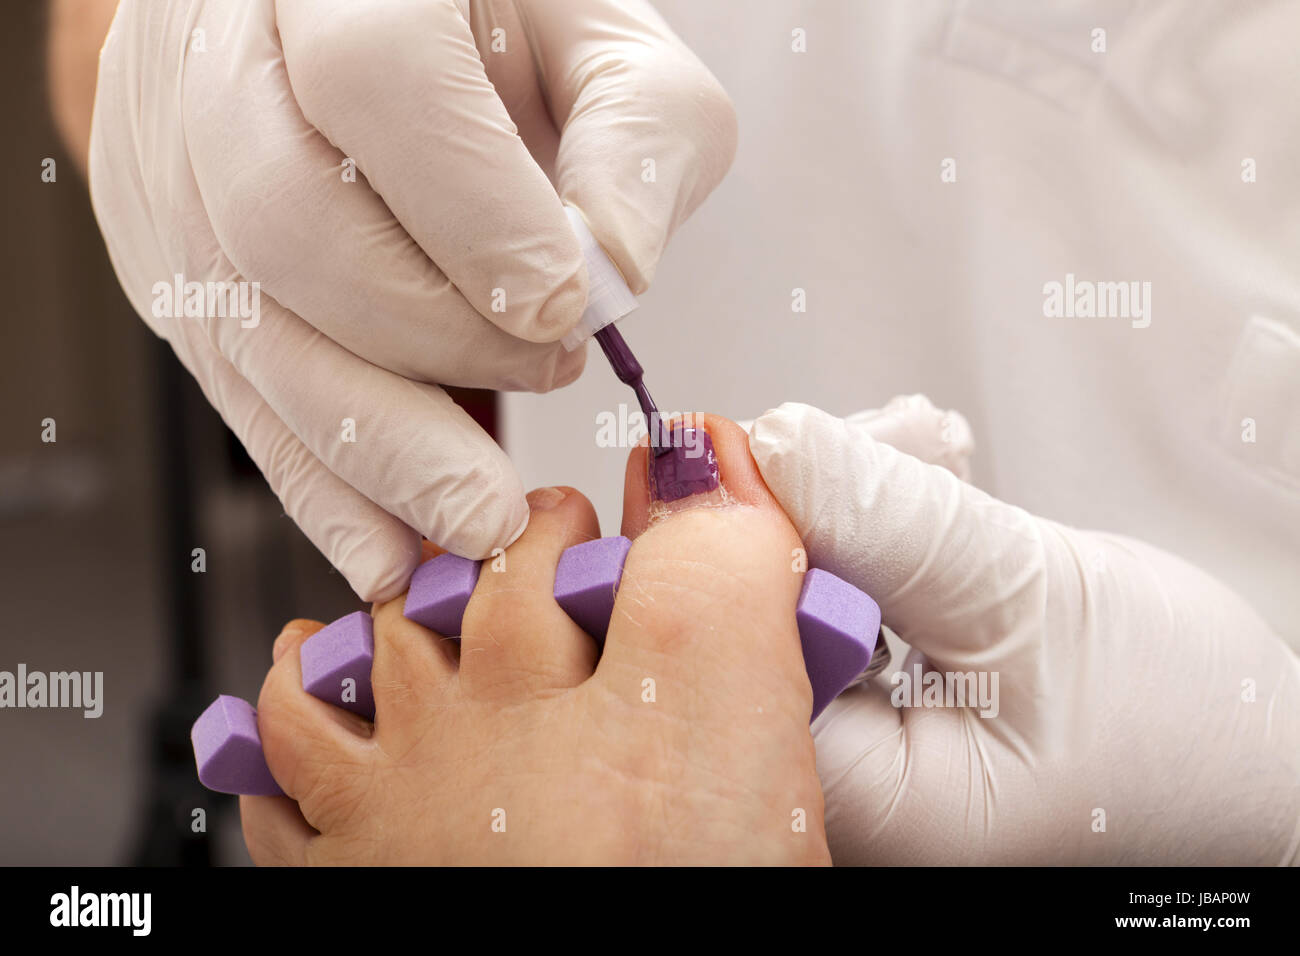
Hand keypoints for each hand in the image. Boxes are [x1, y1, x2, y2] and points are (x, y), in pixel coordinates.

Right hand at [88, 0, 735, 599]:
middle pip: (283, 219)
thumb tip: (614, 271)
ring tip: (481, 517)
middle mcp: (220, 62)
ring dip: (376, 445)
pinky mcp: (171, 268)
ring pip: (247, 329)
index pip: (376, 82)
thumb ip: (633, 138)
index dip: (474, 212)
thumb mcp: (601, 42)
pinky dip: (319, 485)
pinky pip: (235, 396)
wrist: (343, 24)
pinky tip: (390, 545)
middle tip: (547, 371)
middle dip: (431, 334)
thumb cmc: (488, 27)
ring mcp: (173, 171)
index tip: (565, 306)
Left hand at [749, 400, 1299, 863]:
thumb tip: (777, 449)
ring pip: (798, 600)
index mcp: (873, 814)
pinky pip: (840, 605)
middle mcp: (847, 794)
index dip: (739, 548)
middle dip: (804, 510)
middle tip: (868, 440)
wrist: (1258, 752)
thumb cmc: (1192, 731)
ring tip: (914, 449)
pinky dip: (873, 537)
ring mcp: (862, 751)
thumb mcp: (1039, 604)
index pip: (736, 670)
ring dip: (847, 509)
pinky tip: (911, 483)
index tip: (765, 453)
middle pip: (754, 627)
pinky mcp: (882, 706)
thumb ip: (897, 528)